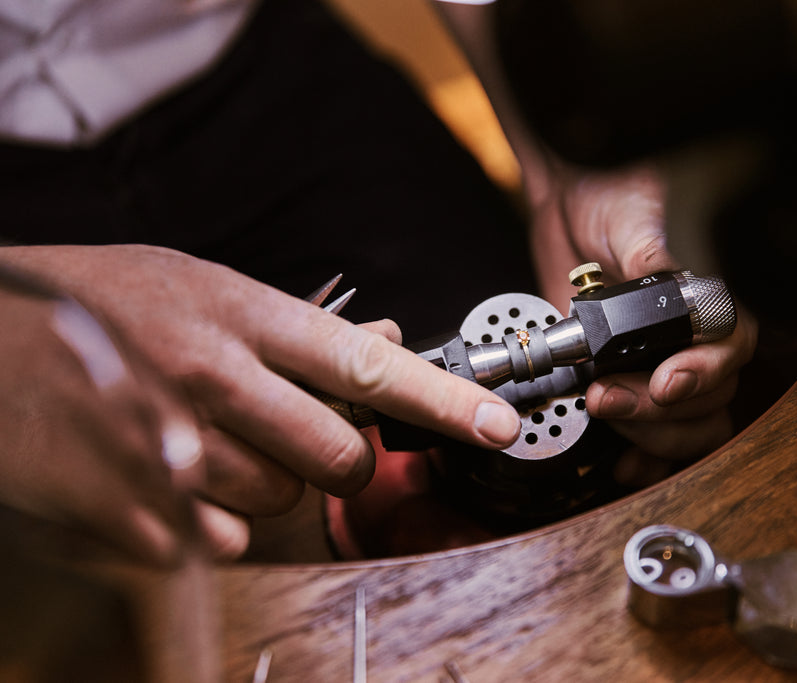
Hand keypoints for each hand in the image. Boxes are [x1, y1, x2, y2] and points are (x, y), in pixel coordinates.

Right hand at [2, 245, 521, 556]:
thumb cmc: (100, 304)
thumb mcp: (200, 287)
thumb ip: (294, 326)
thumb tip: (385, 339)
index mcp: (240, 314)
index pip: (366, 365)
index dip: (443, 400)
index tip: (498, 422)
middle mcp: (212, 376)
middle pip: (337, 459)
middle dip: (336, 462)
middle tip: (299, 439)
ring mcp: (165, 444)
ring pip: (277, 503)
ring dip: (262, 487)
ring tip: (208, 443)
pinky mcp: (125, 505)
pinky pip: (212, 540)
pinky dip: (205, 520)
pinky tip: (167, 475)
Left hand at [525, 162, 758, 479]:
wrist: (567, 207)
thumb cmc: (611, 198)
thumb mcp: (631, 214)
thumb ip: (649, 250)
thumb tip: (663, 277)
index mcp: (706, 300)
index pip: (731, 349)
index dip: (704, 373)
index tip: (665, 381)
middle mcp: (691, 341)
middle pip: (709, 400)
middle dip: (659, 411)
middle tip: (608, 396)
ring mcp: (660, 367)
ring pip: (688, 427)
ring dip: (649, 435)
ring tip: (602, 411)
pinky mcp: (627, 385)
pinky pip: (654, 442)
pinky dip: (643, 461)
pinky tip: (622, 463)